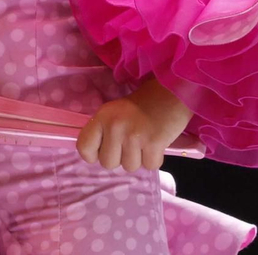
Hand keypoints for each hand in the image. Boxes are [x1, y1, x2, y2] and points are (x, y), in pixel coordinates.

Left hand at [75, 79, 194, 171]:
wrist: (174, 90)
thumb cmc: (145, 102)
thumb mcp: (116, 111)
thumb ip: (104, 130)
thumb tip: (97, 156)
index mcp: (103, 116)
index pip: (84, 147)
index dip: (94, 154)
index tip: (106, 149)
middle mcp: (115, 126)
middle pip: (108, 163)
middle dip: (121, 157)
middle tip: (132, 142)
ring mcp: (134, 135)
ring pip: (130, 167)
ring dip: (139, 158)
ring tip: (146, 139)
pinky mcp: (154, 143)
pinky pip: (149, 166)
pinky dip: (155, 158)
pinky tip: (157, 143)